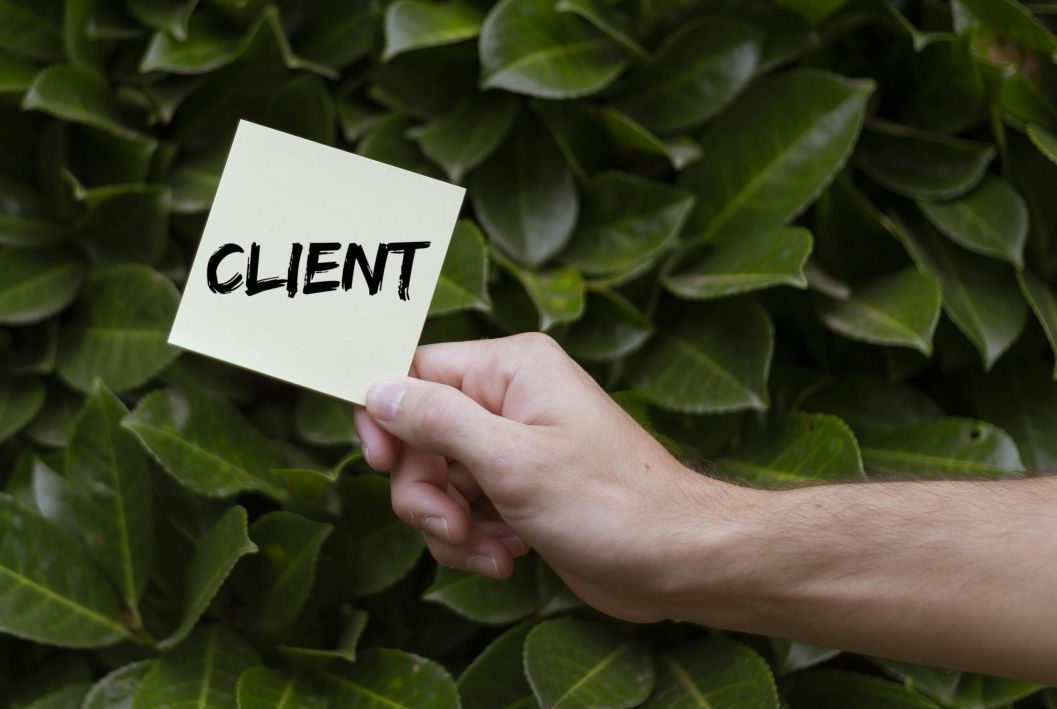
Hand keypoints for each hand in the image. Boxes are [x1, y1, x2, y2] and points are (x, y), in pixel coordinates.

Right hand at [354, 333, 744, 621]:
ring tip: (492, 549)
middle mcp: (510, 399)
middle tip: (452, 525)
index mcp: (510, 369)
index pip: (414, 371)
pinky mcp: (520, 490)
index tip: (382, 462)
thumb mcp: (511, 461)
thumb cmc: (611, 505)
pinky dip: (473, 539)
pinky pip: (464, 509)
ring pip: (437, 480)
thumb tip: (377, 390)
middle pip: (418, 435)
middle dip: (425, 490)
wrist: (678, 562)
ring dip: (450, 525)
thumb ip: (437, 421)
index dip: (386, 416)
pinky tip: (507, 556)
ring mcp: (515, 446)